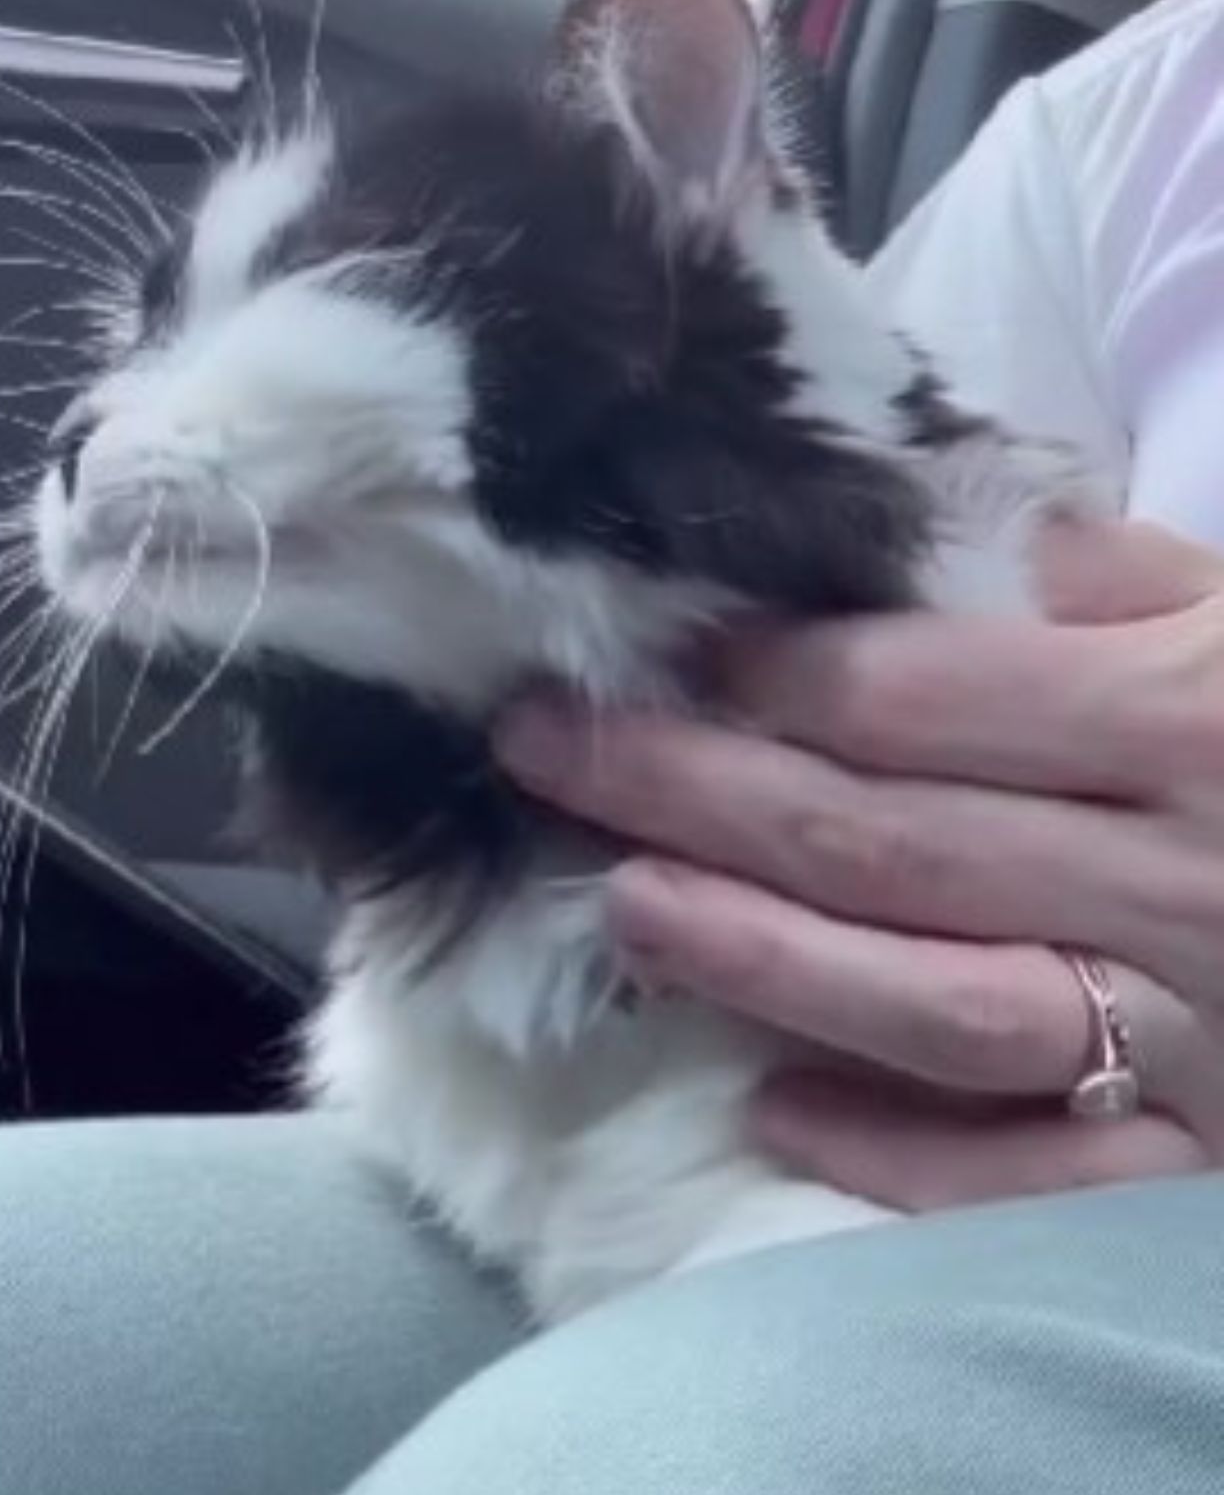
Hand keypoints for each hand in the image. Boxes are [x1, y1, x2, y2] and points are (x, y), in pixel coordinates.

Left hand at [494, 519, 1223, 1210]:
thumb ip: (1100, 570)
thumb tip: (917, 530)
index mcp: (1186, 712)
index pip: (913, 695)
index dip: (760, 676)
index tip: (648, 651)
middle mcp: (1178, 873)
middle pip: (877, 839)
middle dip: (685, 792)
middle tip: (543, 752)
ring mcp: (1197, 1029)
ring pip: (930, 1003)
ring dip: (756, 959)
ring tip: (620, 907)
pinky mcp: (1210, 1154)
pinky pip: (1037, 1170)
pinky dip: (903, 1150)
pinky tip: (776, 1108)